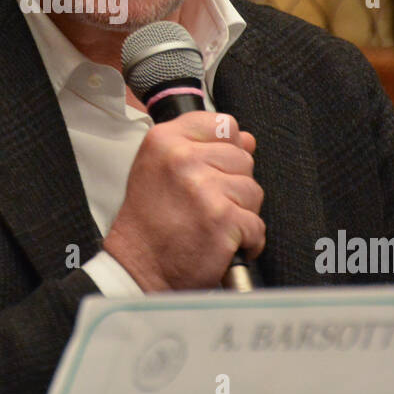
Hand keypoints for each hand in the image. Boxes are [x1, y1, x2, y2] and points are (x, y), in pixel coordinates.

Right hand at [103, 112, 263, 290]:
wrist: (137, 268)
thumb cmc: (148, 223)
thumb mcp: (158, 168)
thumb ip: (199, 146)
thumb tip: (246, 140)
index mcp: (164, 140)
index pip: (223, 125)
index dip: (226, 148)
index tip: (212, 168)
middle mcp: (182, 158)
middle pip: (243, 159)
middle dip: (233, 185)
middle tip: (205, 205)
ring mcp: (204, 188)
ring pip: (253, 191)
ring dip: (240, 212)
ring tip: (211, 223)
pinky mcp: (222, 219)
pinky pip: (256, 224)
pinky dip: (246, 240)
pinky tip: (220, 242)